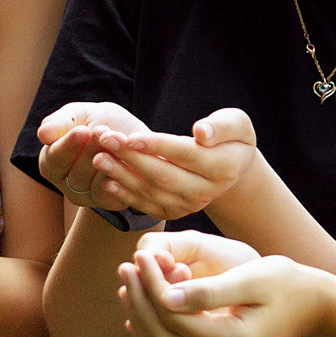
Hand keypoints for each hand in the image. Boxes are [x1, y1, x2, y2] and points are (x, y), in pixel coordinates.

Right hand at [32, 101, 146, 200]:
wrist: (137, 138)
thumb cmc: (103, 123)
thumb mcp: (83, 114)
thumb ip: (62, 122)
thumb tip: (42, 135)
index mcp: (52, 161)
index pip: (53, 159)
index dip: (67, 146)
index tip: (82, 131)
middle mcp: (66, 182)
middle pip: (74, 174)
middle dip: (91, 151)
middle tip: (104, 132)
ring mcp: (87, 196)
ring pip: (92, 185)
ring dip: (107, 162)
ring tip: (119, 141)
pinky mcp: (108, 203)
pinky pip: (110, 194)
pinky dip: (118, 176)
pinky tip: (126, 161)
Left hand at [43, 104, 256, 220]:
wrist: (230, 166)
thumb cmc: (228, 137)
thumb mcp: (237, 124)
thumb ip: (221, 126)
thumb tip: (201, 133)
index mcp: (223, 168)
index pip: (185, 155)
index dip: (157, 146)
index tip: (130, 136)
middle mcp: (205, 192)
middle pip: (163, 176)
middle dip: (131, 158)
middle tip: (105, 139)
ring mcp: (188, 206)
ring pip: (151, 192)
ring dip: (122, 175)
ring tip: (99, 157)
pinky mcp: (173, 212)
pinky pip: (146, 205)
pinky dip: (125, 195)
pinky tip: (106, 180)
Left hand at [114, 230, 325, 336]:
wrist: (311, 309)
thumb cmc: (284, 283)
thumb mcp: (251, 278)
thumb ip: (208, 291)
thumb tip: (165, 297)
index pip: (173, 316)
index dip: (151, 285)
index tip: (140, 256)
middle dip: (139, 301)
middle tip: (127, 267)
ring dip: (140, 320)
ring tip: (129, 286)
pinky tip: (139, 313)